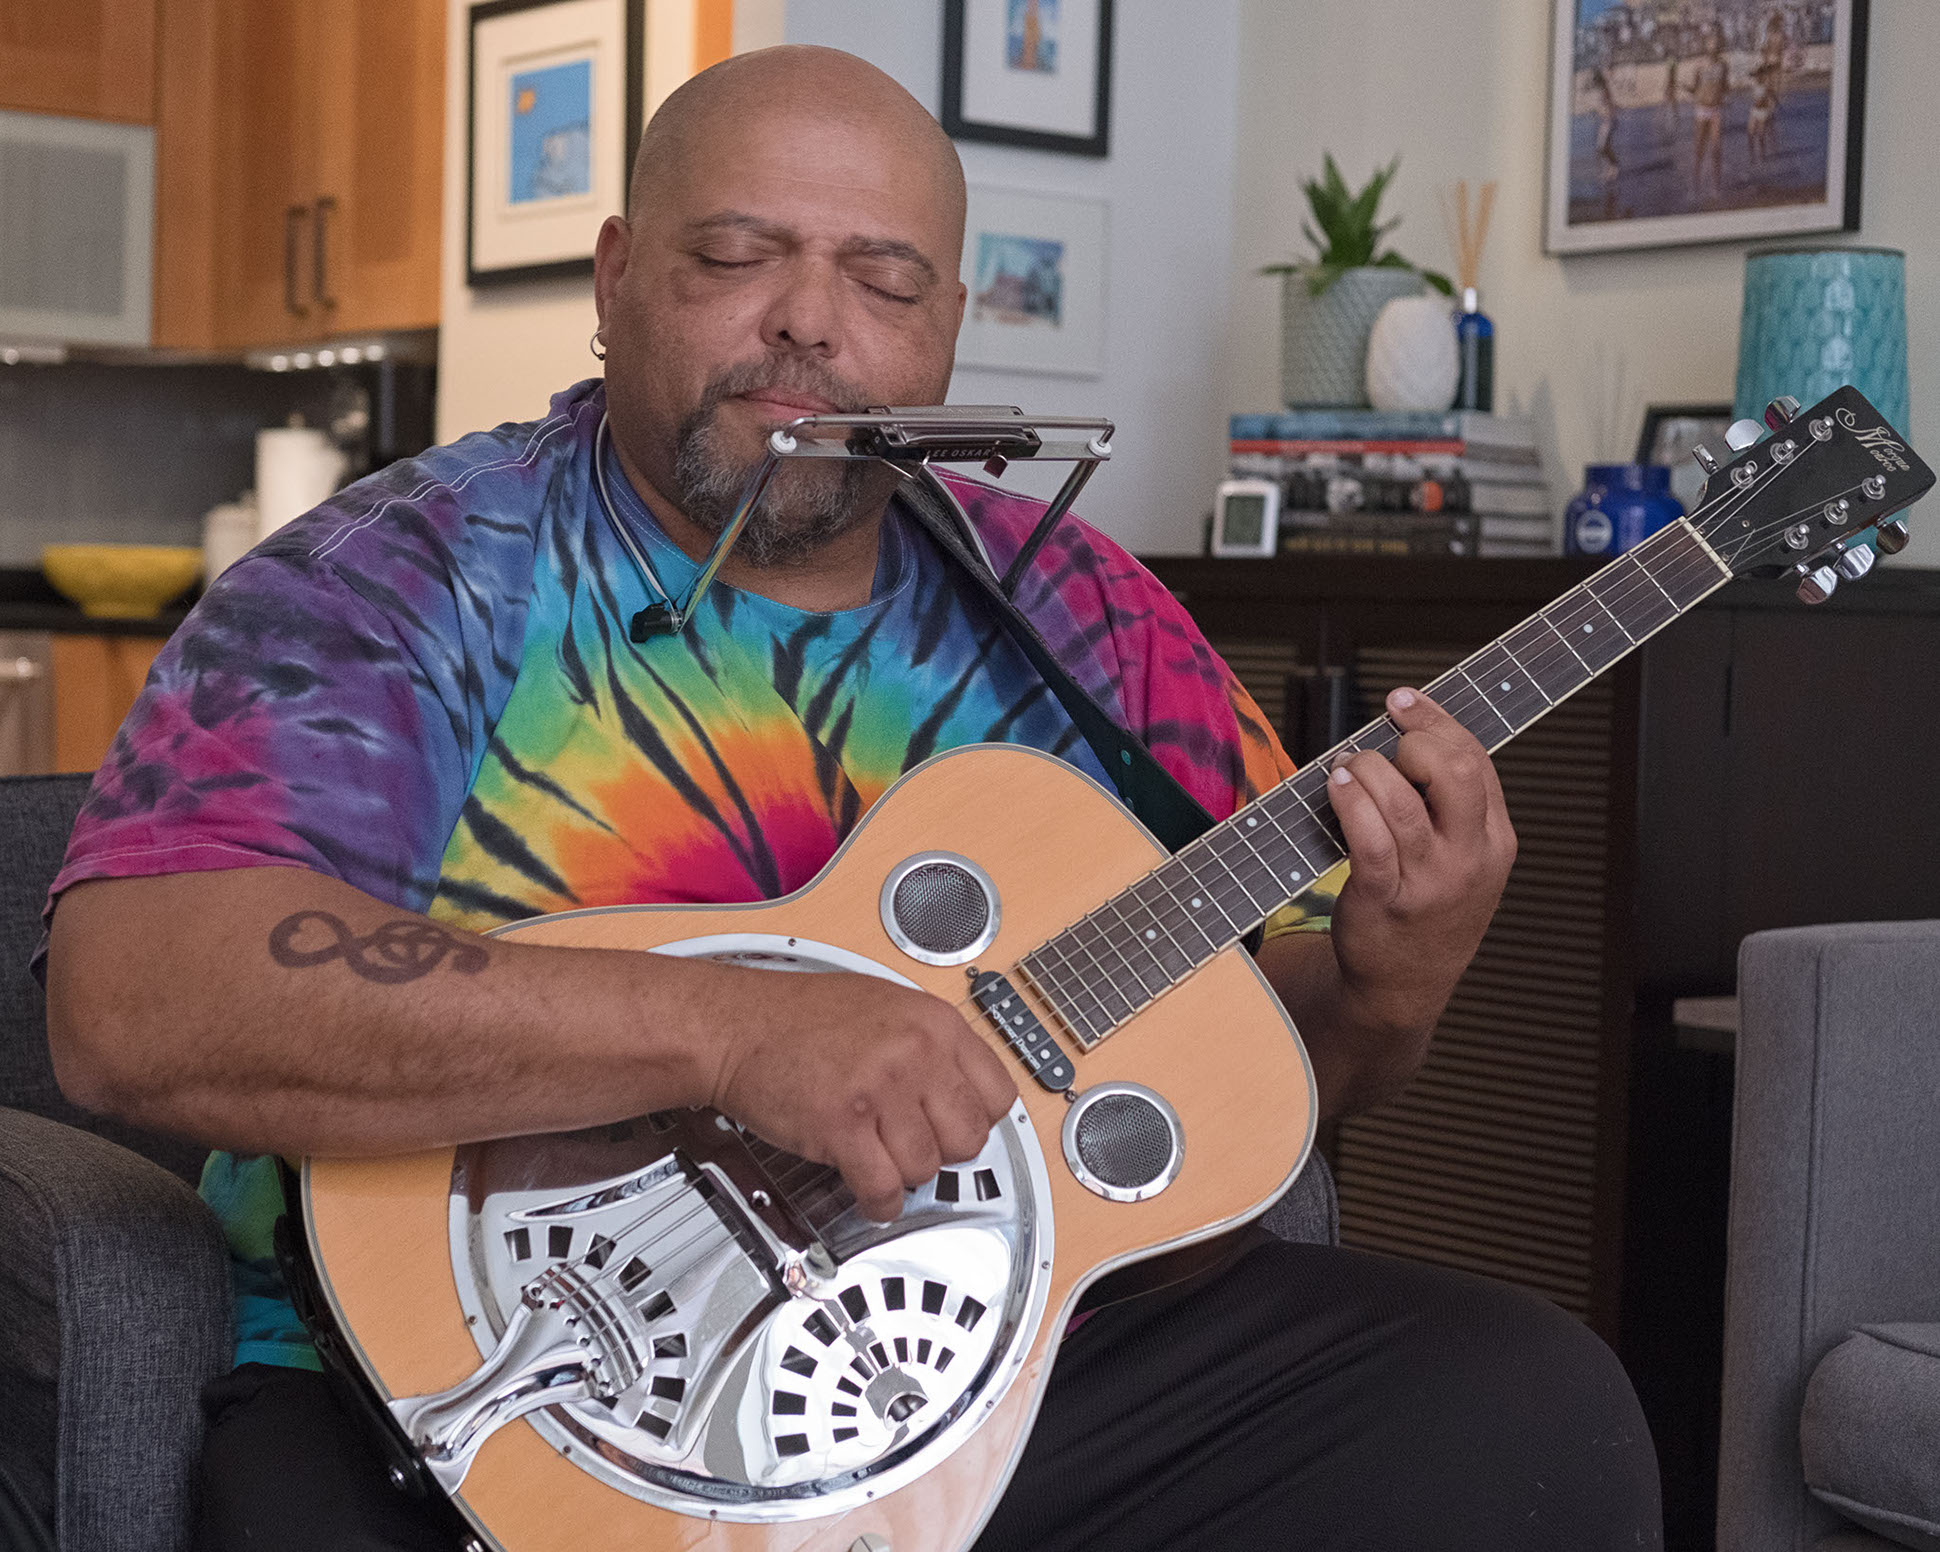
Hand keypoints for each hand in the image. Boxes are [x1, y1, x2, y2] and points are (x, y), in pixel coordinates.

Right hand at [705, 969, 1018, 1221]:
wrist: (736, 1026)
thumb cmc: (799, 1016)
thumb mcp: (886, 1005)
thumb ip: (930, 1044)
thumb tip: (962, 1086)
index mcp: (933, 1023)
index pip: (998, 1094)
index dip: (977, 1118)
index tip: (958, 1126)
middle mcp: (914, 1054)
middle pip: (969, 1138)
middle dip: (943, 1151)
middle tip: (915, 1144)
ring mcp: (880, 1091)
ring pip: (926, 1168)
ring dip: (903, 1173)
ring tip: (881, 1157)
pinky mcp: (842, 1127)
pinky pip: (883, 1188)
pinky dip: (879, 1201)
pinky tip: (870, 1190)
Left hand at [1324, 686, 1516, 1045]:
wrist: (1404, 986)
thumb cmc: (1427, 910)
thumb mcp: (1464, 860)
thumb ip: (1453, 806)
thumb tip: (1412, 734)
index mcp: (1496, 840)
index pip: (1477, 760)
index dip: (1437, 721)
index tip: (1404, 700)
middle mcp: (1469, 859)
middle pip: (1453, 771)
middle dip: (1413, 740)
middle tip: (1385, 745)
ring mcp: (1429, 882)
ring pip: (1399, 800)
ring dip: (1366, 770)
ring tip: (1347, 769)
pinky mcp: (1384, 899)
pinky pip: (1368, 837)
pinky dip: (1348, 801)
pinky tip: (1336, 786)